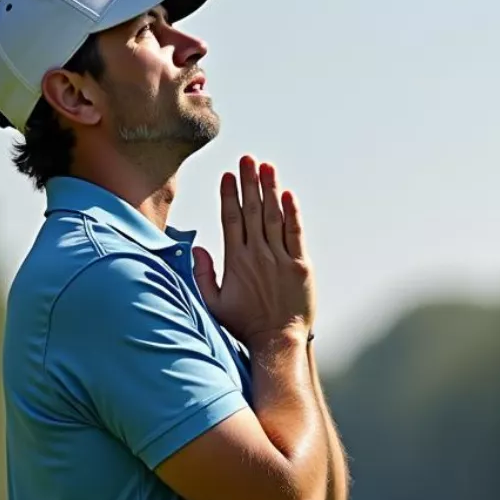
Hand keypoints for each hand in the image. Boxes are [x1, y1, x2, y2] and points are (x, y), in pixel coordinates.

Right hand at [193, 156, 314, 347]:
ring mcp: (281, 259)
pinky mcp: (301, 266)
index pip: (231, 219)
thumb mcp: (214, 303)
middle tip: (247, 159)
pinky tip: (288, 195)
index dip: (230, 195)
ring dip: (270, 189)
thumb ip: (203, 275)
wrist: (278, 341)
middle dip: (249, 182)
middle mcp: (258, 255)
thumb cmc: (245, 325)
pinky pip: (296, 233)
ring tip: (266, 167)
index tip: (228, 175)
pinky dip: (292, 213)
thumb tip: (198, 249)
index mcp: (236, 262)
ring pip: (274, 217)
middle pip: (253, 211)